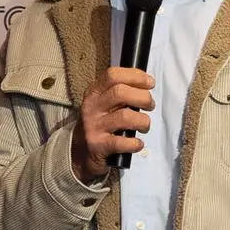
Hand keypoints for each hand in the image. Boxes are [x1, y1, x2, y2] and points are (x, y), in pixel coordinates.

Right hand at [71, 66, 153, 183]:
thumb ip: (120, 93)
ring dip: (143, 121)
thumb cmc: (100, 125)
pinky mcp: (98, 145)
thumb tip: (146, 86)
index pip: (113, 75)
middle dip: (143, 97)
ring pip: (125, 116)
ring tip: (144, 126)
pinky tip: (137, 144)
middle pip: (120, 92)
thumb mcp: (103, 104)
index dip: (135, 76)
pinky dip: (135, 144)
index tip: (150, 83)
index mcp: (94, 93)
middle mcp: (92, 107)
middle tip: (150, 106)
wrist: (80, 153)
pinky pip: (122, 142)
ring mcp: (94, 126)